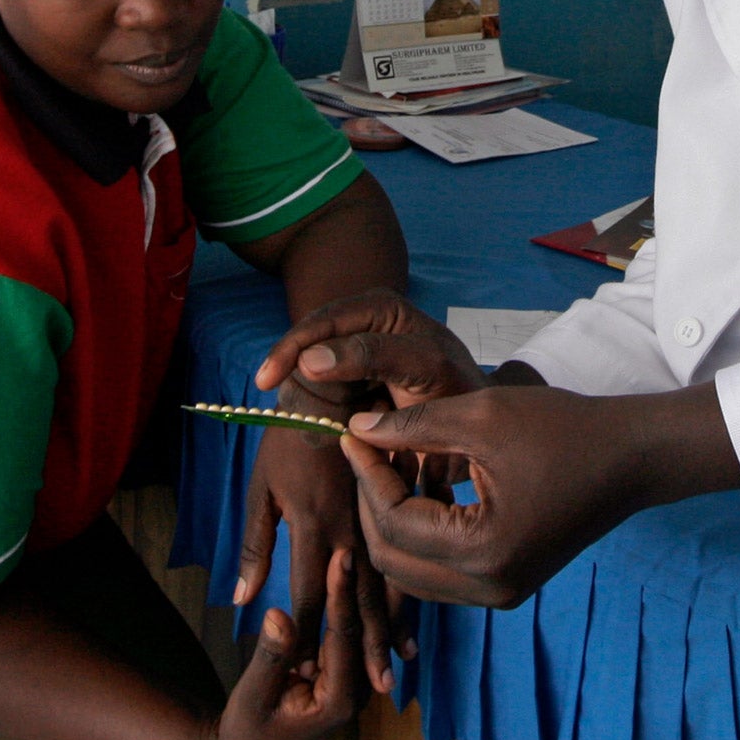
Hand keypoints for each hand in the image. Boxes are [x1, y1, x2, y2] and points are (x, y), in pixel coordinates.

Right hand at [199, 548, 361, 739]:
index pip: (343, 639)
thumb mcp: (252, 696)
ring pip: (355, 630)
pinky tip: (340, 574)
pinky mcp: (340, 675)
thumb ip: (270, 657)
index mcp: (338, 704)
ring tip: (346, 550)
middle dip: (351, 587)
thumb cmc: (245, 729)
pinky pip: (345, 634)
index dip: (340, 596)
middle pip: (357, 631)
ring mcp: (350, 685)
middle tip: (348, 545)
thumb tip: (280, 615)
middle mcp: (354, 695)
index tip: (338, 557)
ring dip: (348, 592)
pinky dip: (342, 604)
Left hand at [236, 407, 413, 694]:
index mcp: (313, 526)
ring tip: (394, 670)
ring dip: (389, 630)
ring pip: (387, 586)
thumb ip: (254, 548)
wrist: (333, 390)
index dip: (311, 641)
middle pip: (358, 603)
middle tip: (371, 694)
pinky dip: (407, 594)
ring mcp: (375, 519)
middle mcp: (350, 530)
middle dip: (362, 650)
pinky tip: (412, 619)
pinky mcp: (392, 505)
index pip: (314, 599)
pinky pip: (404, 557)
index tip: (309, 676)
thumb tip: (241, 602)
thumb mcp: (261, 490)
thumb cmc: (287, 439)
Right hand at [255, 289, 486, 407]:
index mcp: (378, 308)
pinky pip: (313, 407)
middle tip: (341, 422)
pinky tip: (351, 431)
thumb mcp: (426, 366)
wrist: (473, 422)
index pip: (320, 323)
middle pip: (304, 357)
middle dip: (311, 393)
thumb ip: (372, 356)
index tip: (267, 382)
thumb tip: (310, 360)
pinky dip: (323, 425)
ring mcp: (347, 359)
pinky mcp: (342, 390)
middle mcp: (357, 327)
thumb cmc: (458, 388)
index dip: (289, 350)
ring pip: (302, 386)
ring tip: (357, 425)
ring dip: (319, 413)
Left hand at [337, 381, 739, 607]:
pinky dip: (420, 533)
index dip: (367, 477)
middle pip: (394, 560)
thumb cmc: (563, 429)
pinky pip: (439, 570)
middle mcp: (490, 588)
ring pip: (412, 572)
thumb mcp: (482, 415)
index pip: (395, 524)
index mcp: (485, 551)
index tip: (353, 434)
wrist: (629, 455)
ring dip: (392, 521)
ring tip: (391, 463)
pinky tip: (423, 484)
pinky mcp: (506, 583)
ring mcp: (500, 593)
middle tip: (366, 450)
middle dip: (371, 503)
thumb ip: (414, 426)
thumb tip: (357, 430)